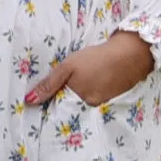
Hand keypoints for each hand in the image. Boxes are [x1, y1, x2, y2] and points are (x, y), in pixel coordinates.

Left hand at [24, 31, 154, 107]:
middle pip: (72, 103)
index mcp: (77, 100)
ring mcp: (103, 102)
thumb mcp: (68, 67)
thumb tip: (29, 101)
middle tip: (66, 81)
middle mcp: (90, 106)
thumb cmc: (96, 59)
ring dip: (81, 91)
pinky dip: (94, 88)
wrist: (131, 54)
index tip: (43, 98)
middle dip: (66, 96)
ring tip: (82, 77)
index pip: (58, 106)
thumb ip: (49, 84)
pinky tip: (95, 78)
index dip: (51, 100)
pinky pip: (97, 95)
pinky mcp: (113, 95)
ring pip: (85, 99)